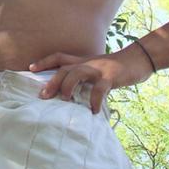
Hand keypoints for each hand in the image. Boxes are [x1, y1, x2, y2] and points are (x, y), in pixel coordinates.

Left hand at [29, 50, 151, 113]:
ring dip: (68, 86)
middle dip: (52, 81)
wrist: (138, 59)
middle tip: (43, 95)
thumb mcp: (96, 70)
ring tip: (65, 100)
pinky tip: (93, 111)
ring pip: (77, 73)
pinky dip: (94, 100)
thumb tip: (70, 96)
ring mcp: (98, 69)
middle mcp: (87, 63)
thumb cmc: (115, 69)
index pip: (59, 57)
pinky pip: (99, 89)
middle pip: (64, 68)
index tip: (31, 68)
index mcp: (82, 61)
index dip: (44, 61)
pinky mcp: (111, 77)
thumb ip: (84, 80)